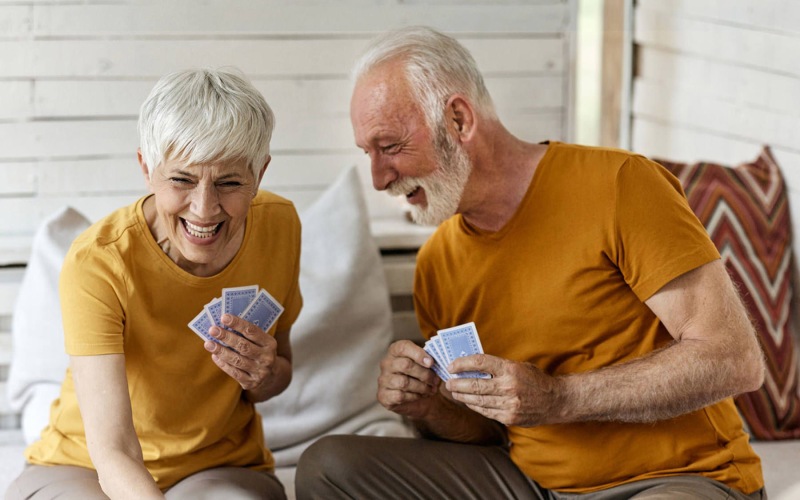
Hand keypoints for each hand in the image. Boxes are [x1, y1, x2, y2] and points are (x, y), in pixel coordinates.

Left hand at [205, 314, 276, 390]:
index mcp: (270, 343)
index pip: (252, 331)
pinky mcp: (251, 383)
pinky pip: (234, 373)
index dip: (237, 324)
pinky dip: (223, 364)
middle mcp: (266, 358)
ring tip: (208, 343)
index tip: (224, 317)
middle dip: (226, 337)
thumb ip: (247, 334)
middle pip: (244, 346)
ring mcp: (259, 372)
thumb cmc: (260, 352)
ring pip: (237, 360)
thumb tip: (224, 324)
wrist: (271, 376)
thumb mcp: (261, 342)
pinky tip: (214, 356)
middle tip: (213, 330)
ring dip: (221, 351)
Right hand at [377, 341, 440, 418]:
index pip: (403, 347)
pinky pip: (400, 396)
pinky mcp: (383, 395)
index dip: (418, 354)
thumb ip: (429, 361)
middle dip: (424, 374)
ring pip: (404, 382)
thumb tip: (434, 362)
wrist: (419, 400)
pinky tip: (420, 396)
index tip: (431, 363)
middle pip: (406, 365)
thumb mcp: (427, 366)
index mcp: (395, 351)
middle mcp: (386, 363)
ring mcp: (383, 379)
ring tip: (430, 389)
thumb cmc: (422, 377)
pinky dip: (414, 397)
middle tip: (435, 380)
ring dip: (421, 387)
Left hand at [445, 354, 561, 426]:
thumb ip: (497, 367)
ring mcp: (509, 404)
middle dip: (457, 383)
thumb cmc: (535, 380)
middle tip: (448, 381)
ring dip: (462, 395)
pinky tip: (467, 401)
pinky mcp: (509, 418)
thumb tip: (471, 366)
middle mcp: (508, 386)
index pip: (480, 362)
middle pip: (474, 384)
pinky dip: (474, 405)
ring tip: (454, 391)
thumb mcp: (518, 366)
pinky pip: (485, 411)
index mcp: (510, 369)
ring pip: (477, 400)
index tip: (451, 365)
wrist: (556, 401)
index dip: (462, 363)